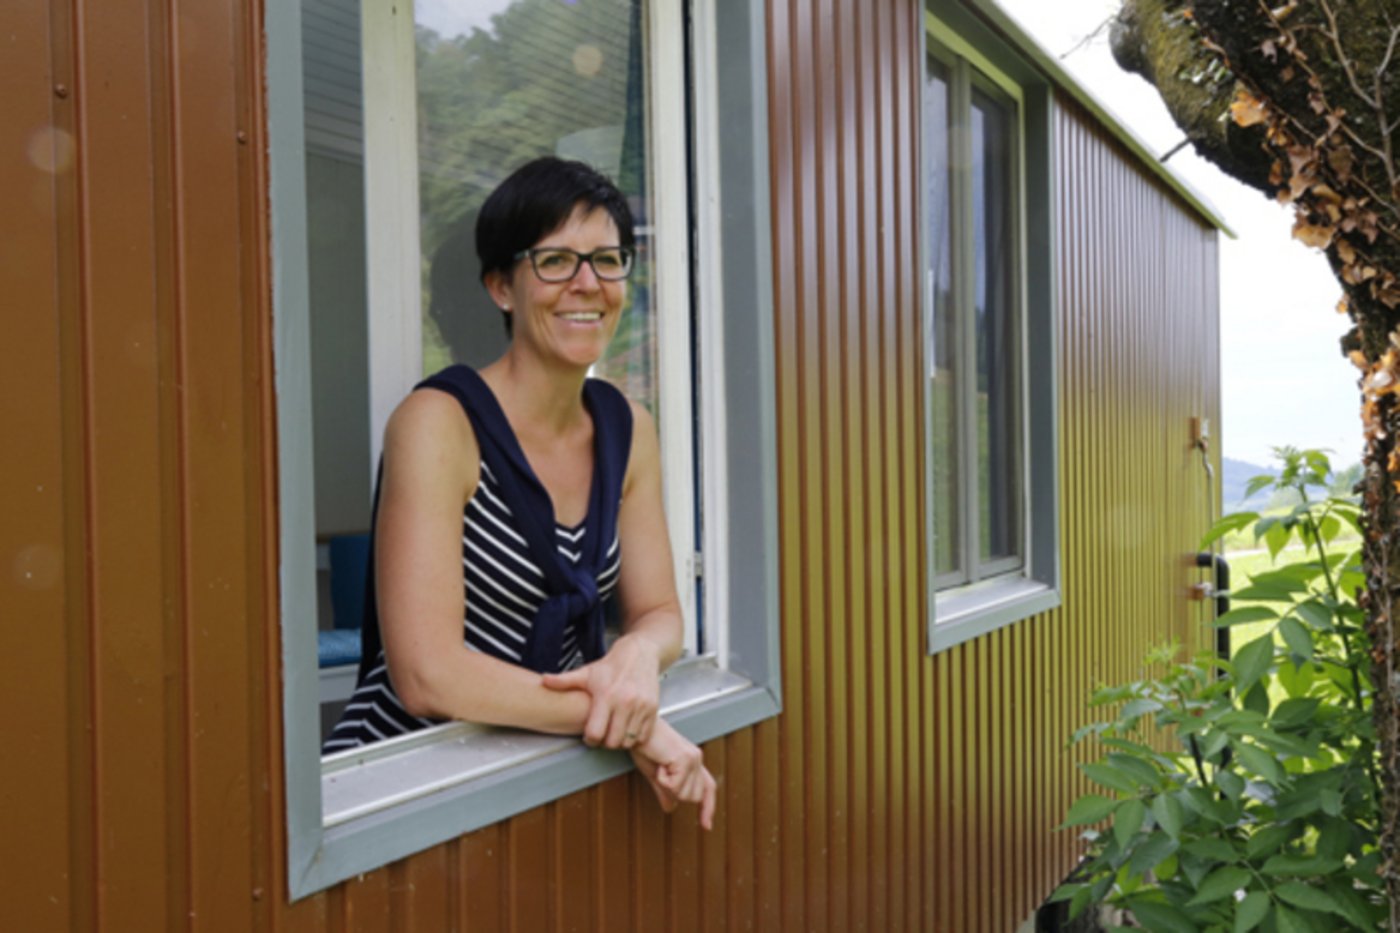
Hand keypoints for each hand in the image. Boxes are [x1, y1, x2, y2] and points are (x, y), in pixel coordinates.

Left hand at [541, 634, 660, 748]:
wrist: (640, 653)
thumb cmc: (611, 666)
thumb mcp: (586, 673)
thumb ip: (564, 680)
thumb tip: (543, 681)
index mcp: (606, 695)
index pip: (595, 733)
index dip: (589, 739)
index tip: (589, 736)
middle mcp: (626, 702)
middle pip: (612, 741)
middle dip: (604, 742)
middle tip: (601, 735)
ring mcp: (642, 707)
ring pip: (628, 741)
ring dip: (619, 741)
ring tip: (614, 731)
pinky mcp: (653, 709)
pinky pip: (643, 736)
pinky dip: (635, 737)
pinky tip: (627, 728)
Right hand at [631, 719, 716, 829]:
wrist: (635, 730)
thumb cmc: (644, 747)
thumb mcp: (654, 773)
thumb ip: (664, 790)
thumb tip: (671, 808)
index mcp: (693, 761)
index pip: (707, 788)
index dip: (708, 808)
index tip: (706, 826)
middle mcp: (697, 758)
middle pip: (694, 797)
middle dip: (675, 793)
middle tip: (661, 774)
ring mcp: (693, 758)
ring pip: (685, 794)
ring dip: (667, 785)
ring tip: (659, 766)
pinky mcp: (684, 759)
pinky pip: (674, 786)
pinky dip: (662, 779)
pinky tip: (658, 764)